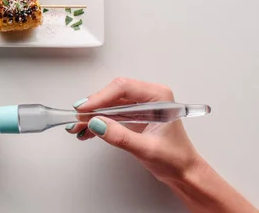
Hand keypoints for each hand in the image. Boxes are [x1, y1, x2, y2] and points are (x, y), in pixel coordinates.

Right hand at [67, 78, 200, 183]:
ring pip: (109, 104)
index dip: (101, 97)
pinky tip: (86, 131)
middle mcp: (148, 97)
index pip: (123, 89)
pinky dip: (98, 122)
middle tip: (77, 119)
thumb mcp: (146, 149)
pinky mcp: (133, 116)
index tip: (85, 109)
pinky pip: (111, 114)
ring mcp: (140, 106)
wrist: (184, 173)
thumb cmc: (175, 159)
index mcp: (158, 97)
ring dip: (92, 115)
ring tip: (77, 127)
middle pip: (113, 94)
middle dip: (93, 107)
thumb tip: (96, 124)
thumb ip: (120, 136)